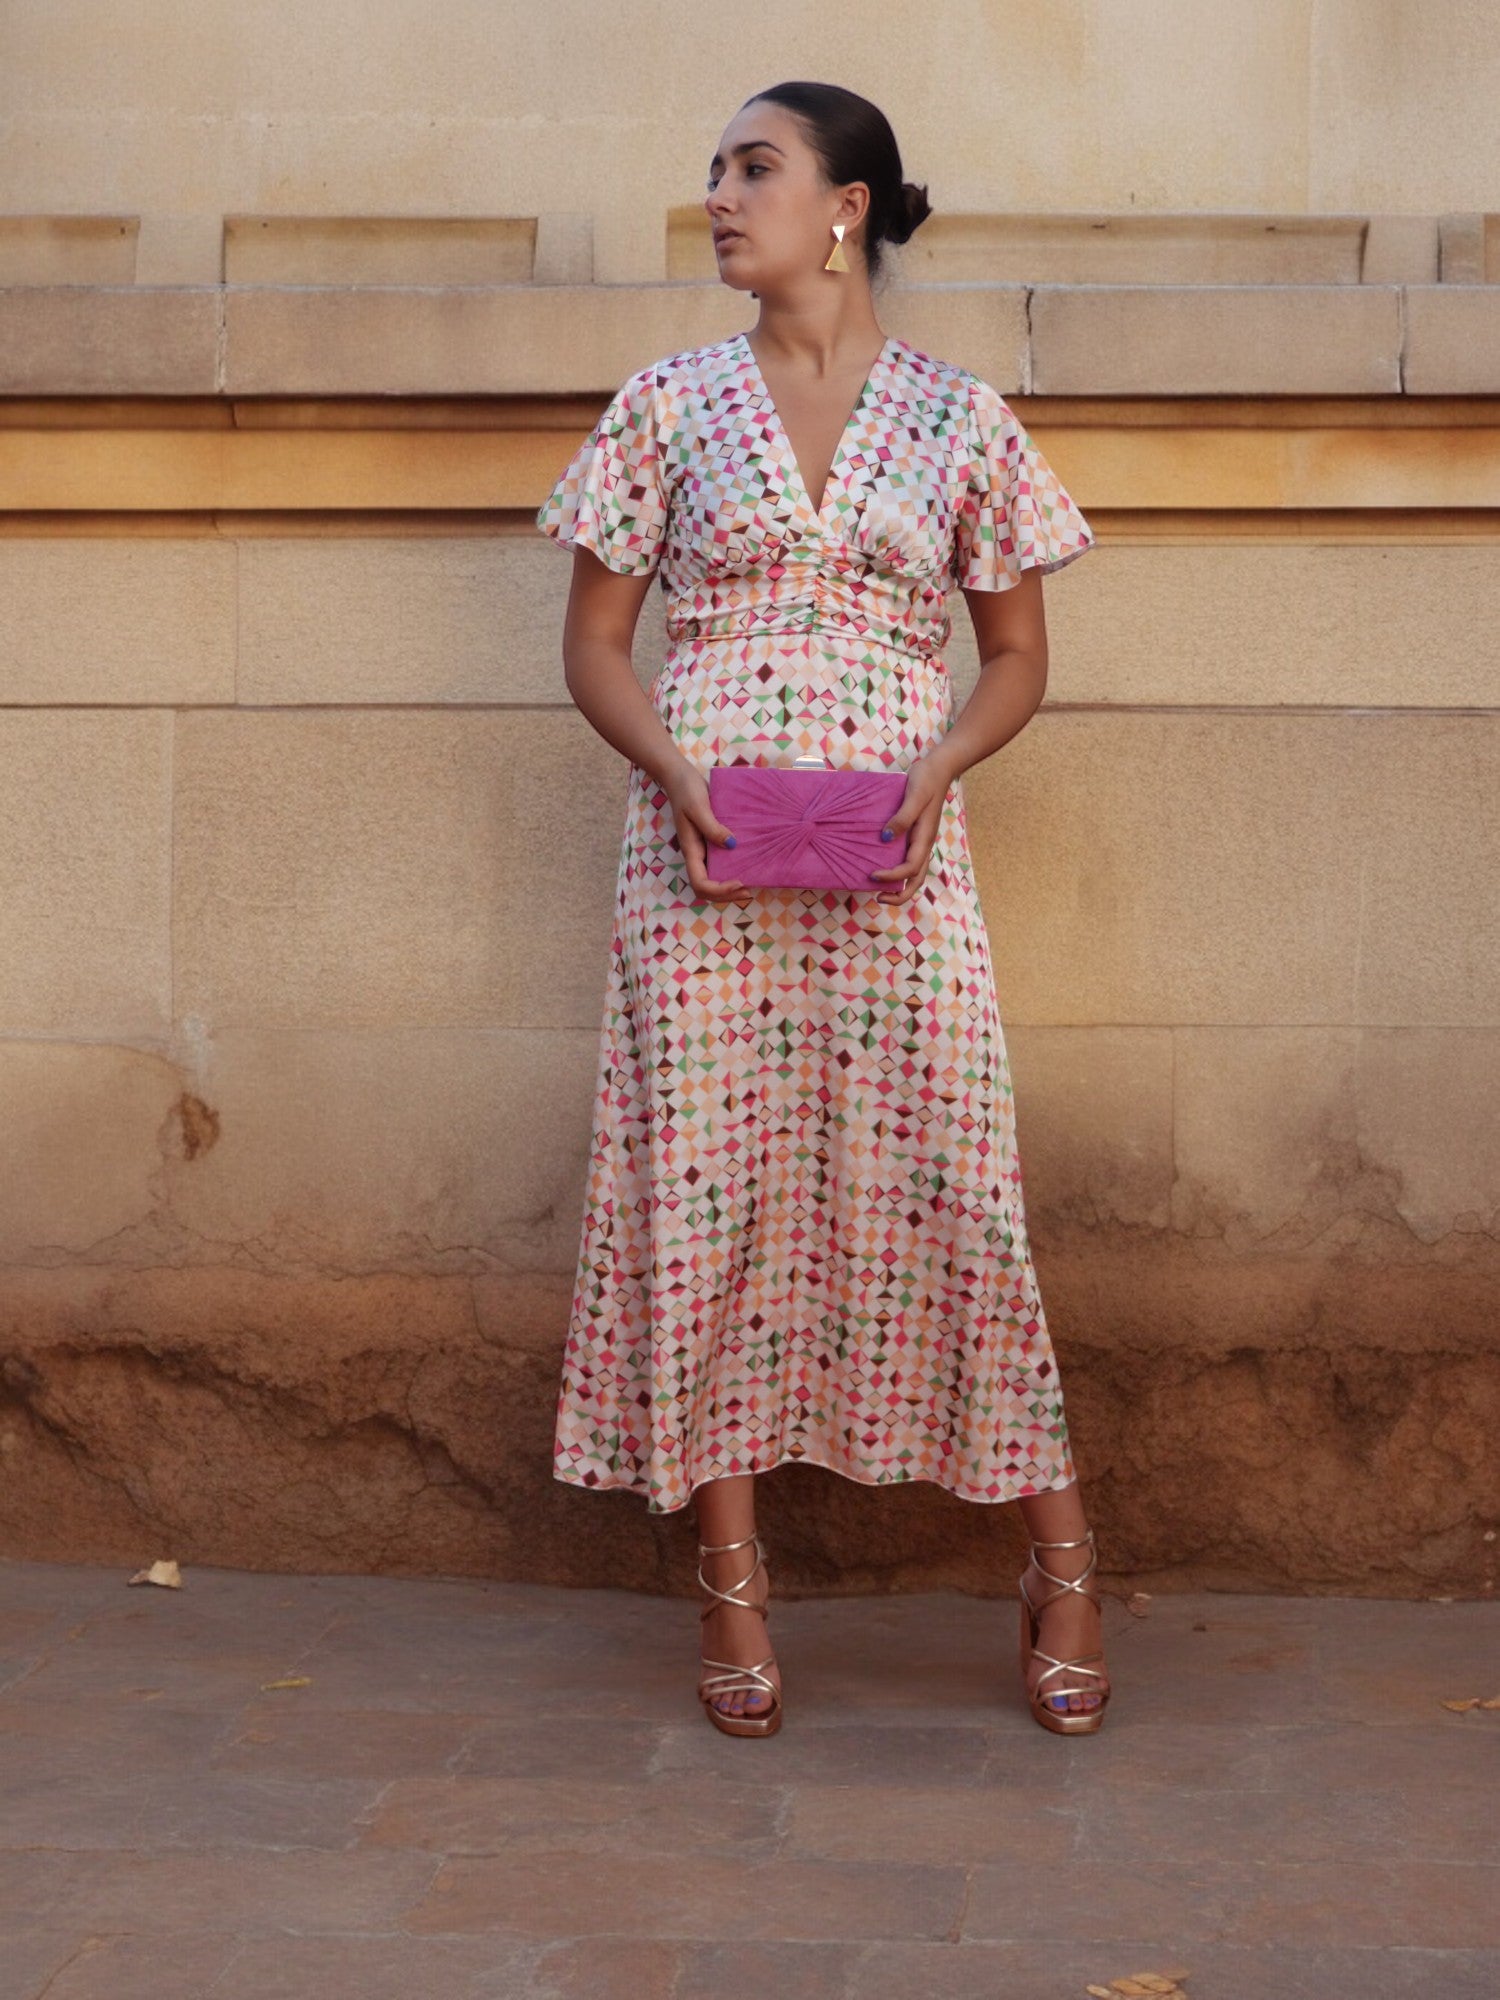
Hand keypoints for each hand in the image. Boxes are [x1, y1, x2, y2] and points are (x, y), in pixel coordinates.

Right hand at [661, 759, 753, 905]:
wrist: (680, 777)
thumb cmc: (686, 790)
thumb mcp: (698, 807)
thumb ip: (712, 827)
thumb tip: (731, 845)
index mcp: (691, 850)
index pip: (700, 884)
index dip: (719, 889)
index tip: (739, 882)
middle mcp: (697, 854)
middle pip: (707, 888)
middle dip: (727, 894)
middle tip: (749, 890)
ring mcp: (703, 849)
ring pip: (714, 878)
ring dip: (730, 887)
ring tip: (751, 883)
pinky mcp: (710, 841)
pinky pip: (720, 863)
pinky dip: (732, 870)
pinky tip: (748, 865)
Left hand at [867, 751, 954, 905]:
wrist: (939, 769)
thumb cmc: (926, 780)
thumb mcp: (914, 796)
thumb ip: (902, 818)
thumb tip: (885, 838)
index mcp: (925, 838)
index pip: (910, 868)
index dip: (892, 876)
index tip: (872, 874)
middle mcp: (924, 844)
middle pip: (916, 879)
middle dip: (900, 894)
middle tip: (878, 899)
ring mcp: (921, 840)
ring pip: (915, 873)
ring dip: (900, 885)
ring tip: (880, 890)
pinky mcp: (917, 834)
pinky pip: (909, 859)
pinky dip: (899, 870)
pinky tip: (883, 865)